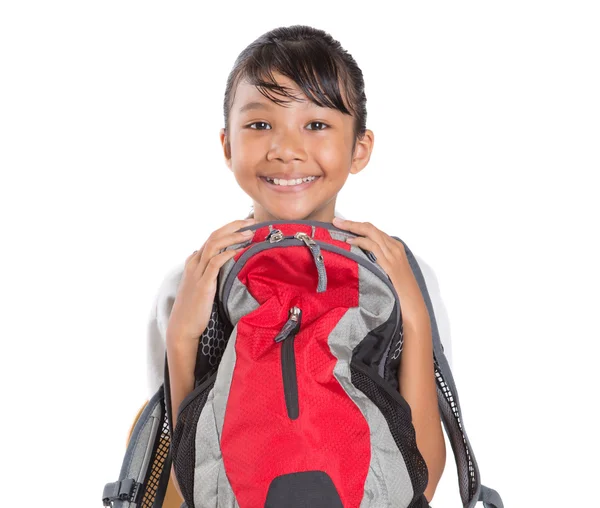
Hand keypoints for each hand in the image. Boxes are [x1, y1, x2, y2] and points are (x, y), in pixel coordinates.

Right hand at [166, 218, 255, 343]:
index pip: (212, 237)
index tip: (246, 224)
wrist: (182, 327)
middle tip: (251, 222)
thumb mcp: (199, 286)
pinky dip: (227, 254)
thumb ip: (206, 272)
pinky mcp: (203, 285)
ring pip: (214, 245)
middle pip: (214, 236)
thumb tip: (213, 261)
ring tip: (249, 234)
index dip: (229, 228)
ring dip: (232, 237)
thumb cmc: (193, 308)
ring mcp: (197, 273)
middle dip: (233, 226)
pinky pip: (215, 263)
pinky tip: (240, 251)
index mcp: (194, 262)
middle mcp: (194, 263)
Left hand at [332, 217, 429, 330]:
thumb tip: (359, 259)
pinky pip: (372, 246)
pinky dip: (359, 241)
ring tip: (338, 226)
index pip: (374, 231)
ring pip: (371, 232)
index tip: (343, 225)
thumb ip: (377, 262)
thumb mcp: (388, 273)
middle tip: (336, 221)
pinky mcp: (389, 263)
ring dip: (352, 227)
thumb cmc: (400, 293)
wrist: (413, 306)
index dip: (357, 226)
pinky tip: (349, 242)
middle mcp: (395, 247)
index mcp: (395, 247)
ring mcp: (393, 254)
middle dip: (352, 223)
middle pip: (371, 228)